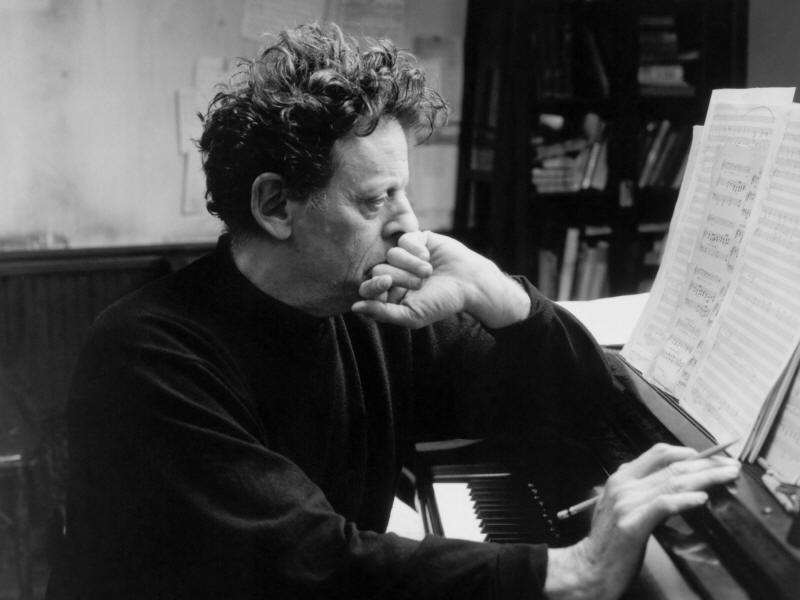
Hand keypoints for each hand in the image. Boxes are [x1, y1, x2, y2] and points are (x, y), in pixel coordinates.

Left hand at [352, 231, 529, 328]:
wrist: (469, 283)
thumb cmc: (441, 303)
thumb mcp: (412, 315)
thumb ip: (382, 313)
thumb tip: (355, 307)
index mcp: (391, 294)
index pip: (368, 288)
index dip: (374, 286)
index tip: (388, 285)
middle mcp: (395, 274)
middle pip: (378, 270)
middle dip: (400, 277)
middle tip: (420, 284)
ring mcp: (404, 256)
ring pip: (391, 254)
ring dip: (411, 265)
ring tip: (428, 272)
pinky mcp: (416, 240)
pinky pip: (403, 240)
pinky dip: (416, 250)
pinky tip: (429, 257)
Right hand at [545, 443, 739, 599]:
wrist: (589, 568)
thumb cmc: (608, 543)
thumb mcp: (620, 508)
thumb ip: (639, 493)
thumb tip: (670, 486)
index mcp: (621, 479)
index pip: (658, 453)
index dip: (688, 453)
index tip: (712, 459)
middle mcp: (623, 485)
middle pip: (672, 466)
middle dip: (706, 464)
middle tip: (730, 466)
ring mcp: (626, 503)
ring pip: (672, 482)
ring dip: (704, 478)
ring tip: (726, 477)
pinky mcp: (632, 524)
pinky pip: (663, 505)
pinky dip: (684, 500)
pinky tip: (701, 499)